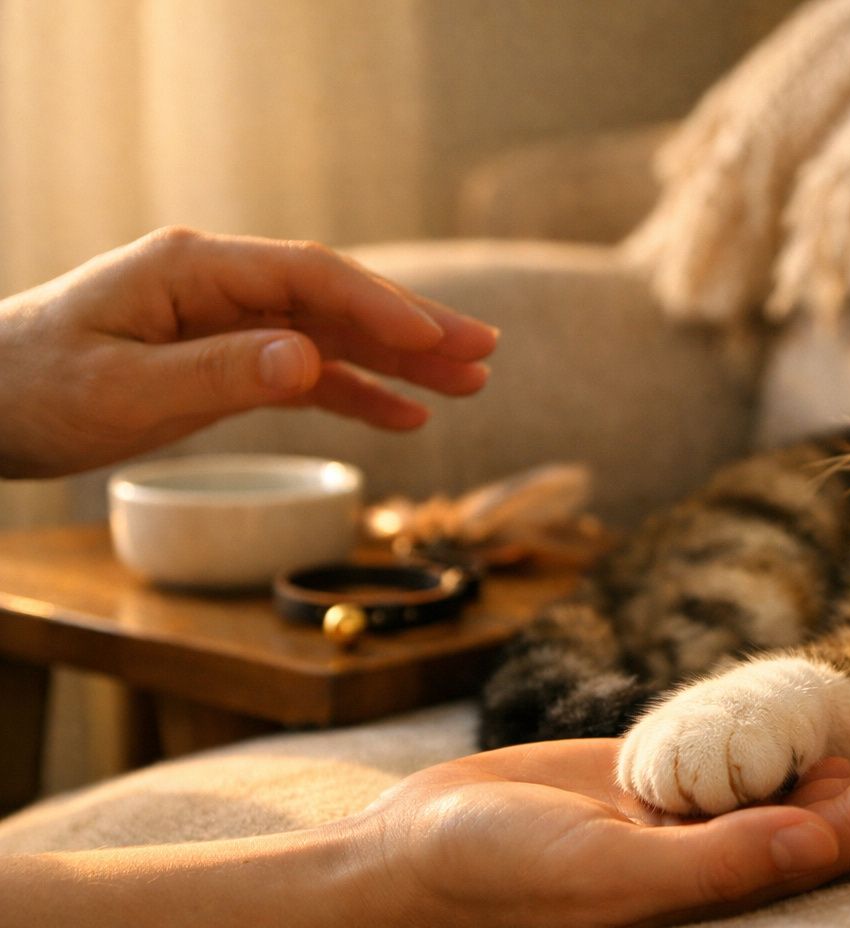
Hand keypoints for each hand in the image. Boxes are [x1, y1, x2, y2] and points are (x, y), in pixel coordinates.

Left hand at [0, 227, 498, 477]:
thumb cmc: (32, 391)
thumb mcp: (124, 391)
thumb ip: (220, 373)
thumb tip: (309, 361)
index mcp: (192, 270)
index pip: (309, 277)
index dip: (379, 308)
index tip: (437, 341)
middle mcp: (218, 284)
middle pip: (336, 298)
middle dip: (413, 325)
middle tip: (486, 350)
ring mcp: (226, 320)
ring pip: (333, 335)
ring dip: (400, 360)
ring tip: (471, 383)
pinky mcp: (225, 360)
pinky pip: (306, 373)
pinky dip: (356, 393)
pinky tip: (406, 416)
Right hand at [365, 682, 849, 927]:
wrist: (428, 853)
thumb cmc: (502, 876)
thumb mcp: (604, 873)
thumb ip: (709, 865)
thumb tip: (817, 846)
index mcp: (746, 876)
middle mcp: (750, 846)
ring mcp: (723, 810)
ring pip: (835, 764)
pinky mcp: (689, 775)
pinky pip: (770, 742)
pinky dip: (825, 715)